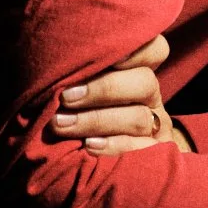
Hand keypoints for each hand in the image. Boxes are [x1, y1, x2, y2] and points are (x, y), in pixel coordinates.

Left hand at [51, 34, 193, 154]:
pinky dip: (113, 146)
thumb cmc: (69, 109)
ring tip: (62, 124)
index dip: (137, 49)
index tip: (106, 55)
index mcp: (137, 70)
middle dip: (103, 89)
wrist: (89, 158)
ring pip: (138, 118)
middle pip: (145, 82)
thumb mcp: (75, 84)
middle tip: (66, 97)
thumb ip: (75, 70)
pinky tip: (87, 145)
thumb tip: (52, 57)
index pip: (154, 49)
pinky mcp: (153, 154)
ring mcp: (155, 126)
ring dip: (96, 120)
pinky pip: (140, 149)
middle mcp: (150, 95)